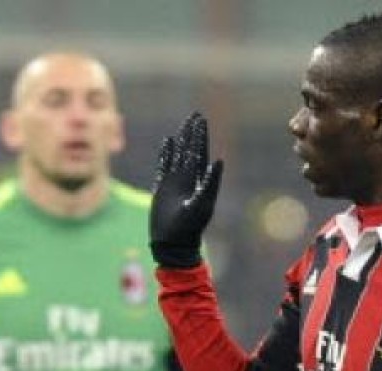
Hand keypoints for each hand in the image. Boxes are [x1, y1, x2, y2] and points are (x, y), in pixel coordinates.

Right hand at [149, 111, 223, 267]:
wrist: (173, 244)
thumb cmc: (189, 228)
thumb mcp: (201, 204)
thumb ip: (210, 183)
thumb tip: (218, 160)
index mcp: (198, 181)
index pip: (199, 153)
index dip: (200, 137)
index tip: (201, 120)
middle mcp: (187, 179)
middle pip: (190, 150)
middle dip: (192, 133)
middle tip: (195, 115)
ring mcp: (174, 183)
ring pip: (177, 155)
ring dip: (180, 140)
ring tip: (183, 125)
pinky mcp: (162, 189)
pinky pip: (163, 166)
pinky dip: (165, 154)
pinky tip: (167, 142)